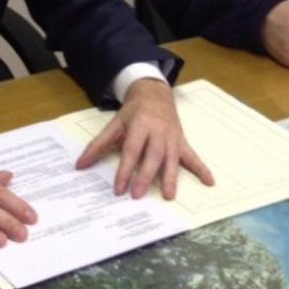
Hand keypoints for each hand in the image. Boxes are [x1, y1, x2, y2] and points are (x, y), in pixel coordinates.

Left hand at [74, 78, 213, 199]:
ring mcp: (172, 137)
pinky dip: (201, 168)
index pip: (132, 149)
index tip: (119, 188)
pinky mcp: (182, 141)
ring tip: (168, 195)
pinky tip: (209, 181)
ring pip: (172, 158)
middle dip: (146, 175)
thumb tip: (80, 166)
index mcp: (140, 125)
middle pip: (153, 155)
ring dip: (171, 177)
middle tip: (137, 195)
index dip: (126, 169)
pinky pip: (192, 156)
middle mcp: (158, 131)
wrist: (154, 93)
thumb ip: (99, 145)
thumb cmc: (133, 112)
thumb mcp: (115, 124)